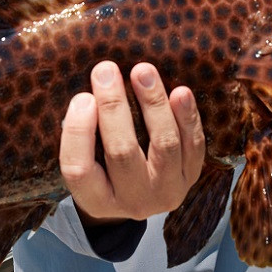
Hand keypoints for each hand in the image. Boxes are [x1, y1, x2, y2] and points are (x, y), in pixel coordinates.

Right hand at [59, 61, 204, 226]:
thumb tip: (92, 85)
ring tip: (143, 72)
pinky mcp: (190, 177)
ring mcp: (165, 192)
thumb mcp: (85, 159)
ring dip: (154, 104)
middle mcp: (132, 201)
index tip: (82, 97)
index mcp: (95, 200)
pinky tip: (180, 92)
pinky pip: (193, 146)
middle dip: (114, 107)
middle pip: (122, 152)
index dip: (78, 132)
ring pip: (164, 145)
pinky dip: (188, 117)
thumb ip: (82, 132)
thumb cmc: (103, 165)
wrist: (140, 192)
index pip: (79, 169)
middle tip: (107, 71)